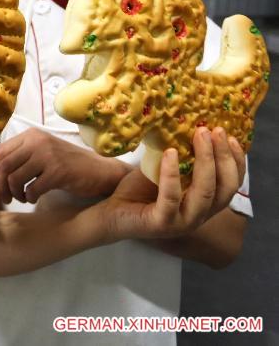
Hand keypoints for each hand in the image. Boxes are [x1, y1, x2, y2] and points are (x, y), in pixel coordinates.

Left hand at [0, 128, 130, 203]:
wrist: (99, 170)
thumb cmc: (67, 164)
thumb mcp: (40, 155)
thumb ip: (16, 158)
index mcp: (31, 135)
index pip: (0, 152)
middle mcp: (38, 141)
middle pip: (4, 164)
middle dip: (0, 185)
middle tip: (6, 197)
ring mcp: (48, 155)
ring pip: (15, 177)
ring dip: (14, 193)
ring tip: (22, 198)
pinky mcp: (59, 171)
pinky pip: (32, 188)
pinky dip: (29, 197)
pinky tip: (34, 198)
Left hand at [101, 127, 245, 240]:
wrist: (112, 212)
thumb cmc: (140, 190)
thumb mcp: (165, 169)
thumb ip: (182, 157)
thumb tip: (192, 125)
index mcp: (205, 203)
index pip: (232, 184)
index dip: (236, 161)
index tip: (231, 137)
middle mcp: (200, 215)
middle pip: (225, 187)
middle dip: (223, 156)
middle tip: (214, 130)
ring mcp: (183, 222)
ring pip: (205, 193)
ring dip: (205, 161)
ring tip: (199, 136)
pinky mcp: (162, 224)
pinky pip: (171, 198)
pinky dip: (172, 174)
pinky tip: (170, 153)